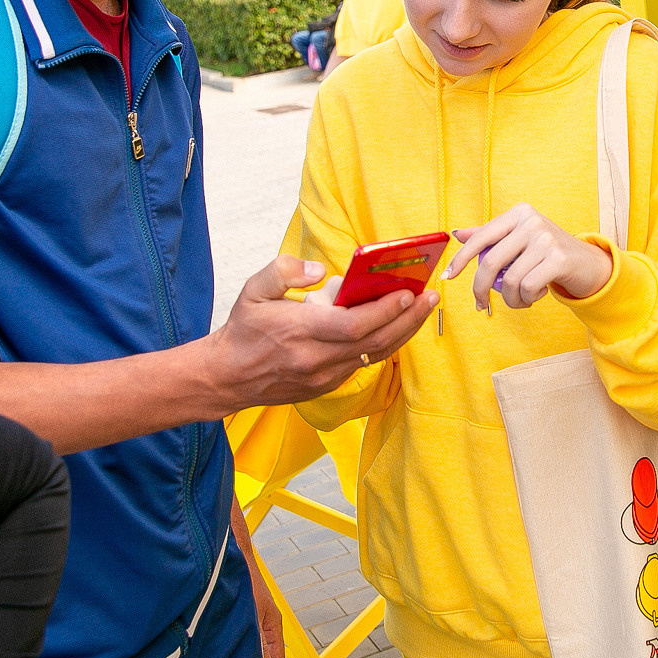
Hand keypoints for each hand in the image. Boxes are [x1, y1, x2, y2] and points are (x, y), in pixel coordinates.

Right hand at [206, 254, 436, 406]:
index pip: (353, 325)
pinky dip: (384, 343)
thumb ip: (283, 271)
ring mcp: (324, 376)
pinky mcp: (327, 385)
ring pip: (374, 354)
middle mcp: (316, 359)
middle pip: (374, 341)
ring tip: (423, 307)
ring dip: (403, 331)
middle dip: (407, 318)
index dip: (385, 310)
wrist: (226, 378)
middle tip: (430, 296)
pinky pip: (363, 363)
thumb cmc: (244, 330)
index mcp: (299, 332)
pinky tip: (399, 325)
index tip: (408, 292)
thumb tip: (318, 271)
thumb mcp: (253, 291)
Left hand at [231, 502, 284, 657]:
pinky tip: (220, 655)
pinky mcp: (239, 614)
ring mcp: (252, 617)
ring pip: (251, 647)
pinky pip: (240, 638)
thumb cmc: (245, 577)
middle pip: (264, 656)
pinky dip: (234, 650)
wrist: (231, 553)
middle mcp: (264, 622)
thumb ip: (259, 642)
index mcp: (273, 623)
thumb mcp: (252, 614)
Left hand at [445, 203, 613, 309]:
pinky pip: (528, 287)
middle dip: (480, 289)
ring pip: (510, 281)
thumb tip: (457, 234)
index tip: (447, 277)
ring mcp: (546, 238)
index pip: (481, 237)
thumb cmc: (548, 253)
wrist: (589, 264)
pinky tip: (536, 295)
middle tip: (480, 304)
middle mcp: (531, 221)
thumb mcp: (519, 240)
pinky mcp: (559, 258)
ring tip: (520, 300)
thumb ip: (490, 236)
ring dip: (511, 299)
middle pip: (490, 262)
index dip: (460, 259)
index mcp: (518, 213)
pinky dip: (527, 299)